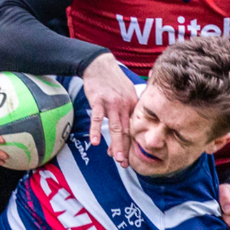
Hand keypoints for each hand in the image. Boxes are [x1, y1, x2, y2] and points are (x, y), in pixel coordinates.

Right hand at [82, 53, 137, 167]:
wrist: (99, 64)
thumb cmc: (112, 80)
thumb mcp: (127, 92)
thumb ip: (128, 109)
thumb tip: (128, 127)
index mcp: (133, 105)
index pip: (134, 128)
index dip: (132, 144)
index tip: (131, 157)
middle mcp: (125, 105)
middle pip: (127, 131)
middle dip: (127, 149)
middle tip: (126, 164)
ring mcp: (112, 103)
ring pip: (115, 127)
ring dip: (116, 144)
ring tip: (116, 158)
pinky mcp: (98, 101)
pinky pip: (97, 118)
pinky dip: (95, 131)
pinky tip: (95, 142)